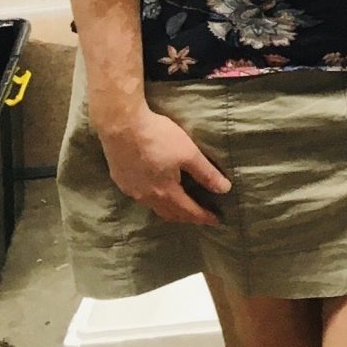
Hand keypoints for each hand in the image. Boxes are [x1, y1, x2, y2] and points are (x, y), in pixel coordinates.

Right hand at [96, 104, 230, 224]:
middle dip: (187, 217)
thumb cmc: (158, 137)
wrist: (121, 125)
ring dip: (170, 210)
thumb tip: (225, 190)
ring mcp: (131, 190)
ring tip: (181, 207)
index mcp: (165, 192)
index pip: (188, 211)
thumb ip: (206, 173)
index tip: (216, 221)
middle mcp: (147, 197)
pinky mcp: (120, 180)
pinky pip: (141, 197)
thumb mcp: (189, 153)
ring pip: (154, 207)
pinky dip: (154, 200)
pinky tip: (155, 192)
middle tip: (201, 217)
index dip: (204, 217)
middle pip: (170, 214)